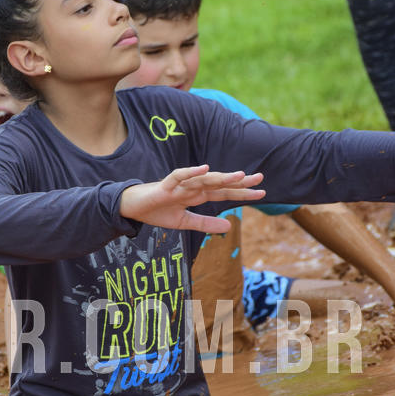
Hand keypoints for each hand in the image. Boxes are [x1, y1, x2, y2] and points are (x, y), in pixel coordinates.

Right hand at [120, 164, 264, 233]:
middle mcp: (192, 187)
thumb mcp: (184, 222)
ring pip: (204, 179)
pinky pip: (179, 176)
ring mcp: (180, 185)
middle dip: (239, 181)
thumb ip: (206, 223)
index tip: (262, 193)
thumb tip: (229, 227)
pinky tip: (204, 168)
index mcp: (198, 196)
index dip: (242, 192)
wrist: (132, 208)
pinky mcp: (165, 186)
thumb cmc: (157, 212)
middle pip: (219, 183)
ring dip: (221, 177)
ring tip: (239, 175)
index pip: (224, 193)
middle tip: (260, 178)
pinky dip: (191, 172)